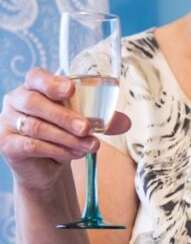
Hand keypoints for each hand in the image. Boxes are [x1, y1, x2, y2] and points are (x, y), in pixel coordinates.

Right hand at [0, 67, 128, 193]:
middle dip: (65, 116)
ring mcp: (7, 121)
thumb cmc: (64, 136)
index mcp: (34, 87)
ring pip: (37, 127)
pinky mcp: (6, 143)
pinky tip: (74, 154)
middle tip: (87, 128)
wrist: (46, 166)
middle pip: (36, 102)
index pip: (36, 77)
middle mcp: (16, 100)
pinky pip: (31, 145)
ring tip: (90, 146)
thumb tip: (126, 122)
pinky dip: (57, 150)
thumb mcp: (84, 125)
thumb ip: (103, 120)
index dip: (52, 82)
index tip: (70, 89)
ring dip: (67, 138)